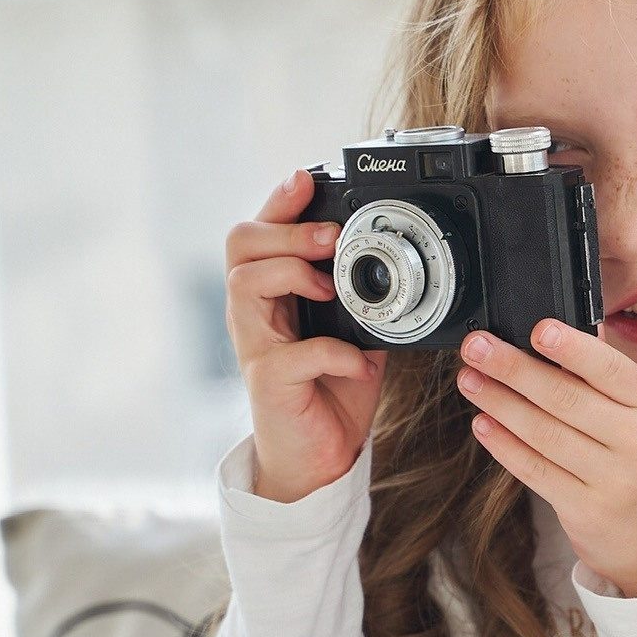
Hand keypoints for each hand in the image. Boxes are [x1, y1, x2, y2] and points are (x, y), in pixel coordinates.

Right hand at [226, 169, 386, 502]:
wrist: (320, 457)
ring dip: (293, 273)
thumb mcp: (355, 331)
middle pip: (240, 245)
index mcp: (273, 294)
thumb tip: (395, 261)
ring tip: (331, 287)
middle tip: (329, 237)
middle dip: (285, 229)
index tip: (306, 178)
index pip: (258, 233)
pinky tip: (359, 362)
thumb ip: (362, 297)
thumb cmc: (330, 390)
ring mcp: (257, 347)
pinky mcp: (269, 384)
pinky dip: (333, 352)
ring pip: (246, 284)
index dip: (278, 202)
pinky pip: (293, 355)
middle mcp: (254, 313)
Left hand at [458, 320, 636, 596]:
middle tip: (476, 347)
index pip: (609, 368)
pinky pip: (535, 471)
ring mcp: (614, 480)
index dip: (570, 347)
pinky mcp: (586, 510)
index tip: (535, 328)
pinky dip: (504, 445)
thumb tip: (554, 329)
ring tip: (470, 379)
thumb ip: (605, 374)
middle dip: (513, 368)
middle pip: (565, 398)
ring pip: (543, 434)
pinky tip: (483, 423)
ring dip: (499, 403)